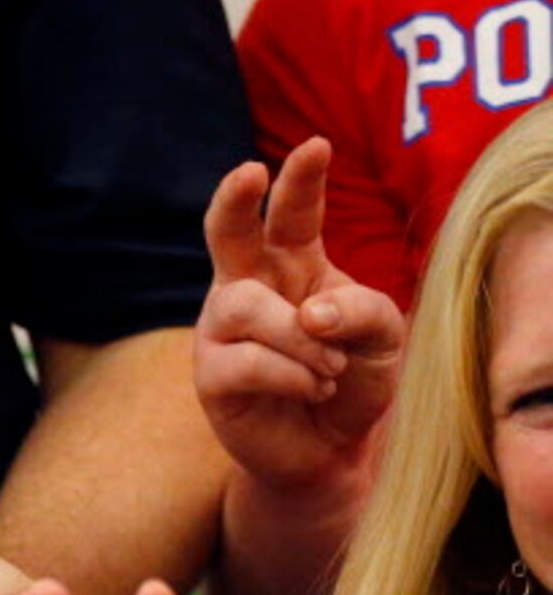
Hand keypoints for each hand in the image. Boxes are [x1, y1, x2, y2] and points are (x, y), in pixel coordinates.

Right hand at [196, 139, 406, 491]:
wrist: (329, 449)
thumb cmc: (352, 380)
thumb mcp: (383, 337)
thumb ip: (360, 310)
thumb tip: (310, 313)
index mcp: (292, 265)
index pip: (293, 214)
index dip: (302, 179)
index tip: (317, 145)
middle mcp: (248, 288)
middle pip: (228, 234)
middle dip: (234, 201)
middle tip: (249, 173)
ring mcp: (222, 332)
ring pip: (244, 306)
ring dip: (296, 336)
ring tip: (331, 368)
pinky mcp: (212, 377)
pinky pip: (245, 361)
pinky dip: (290, 374)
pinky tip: (312, 388)